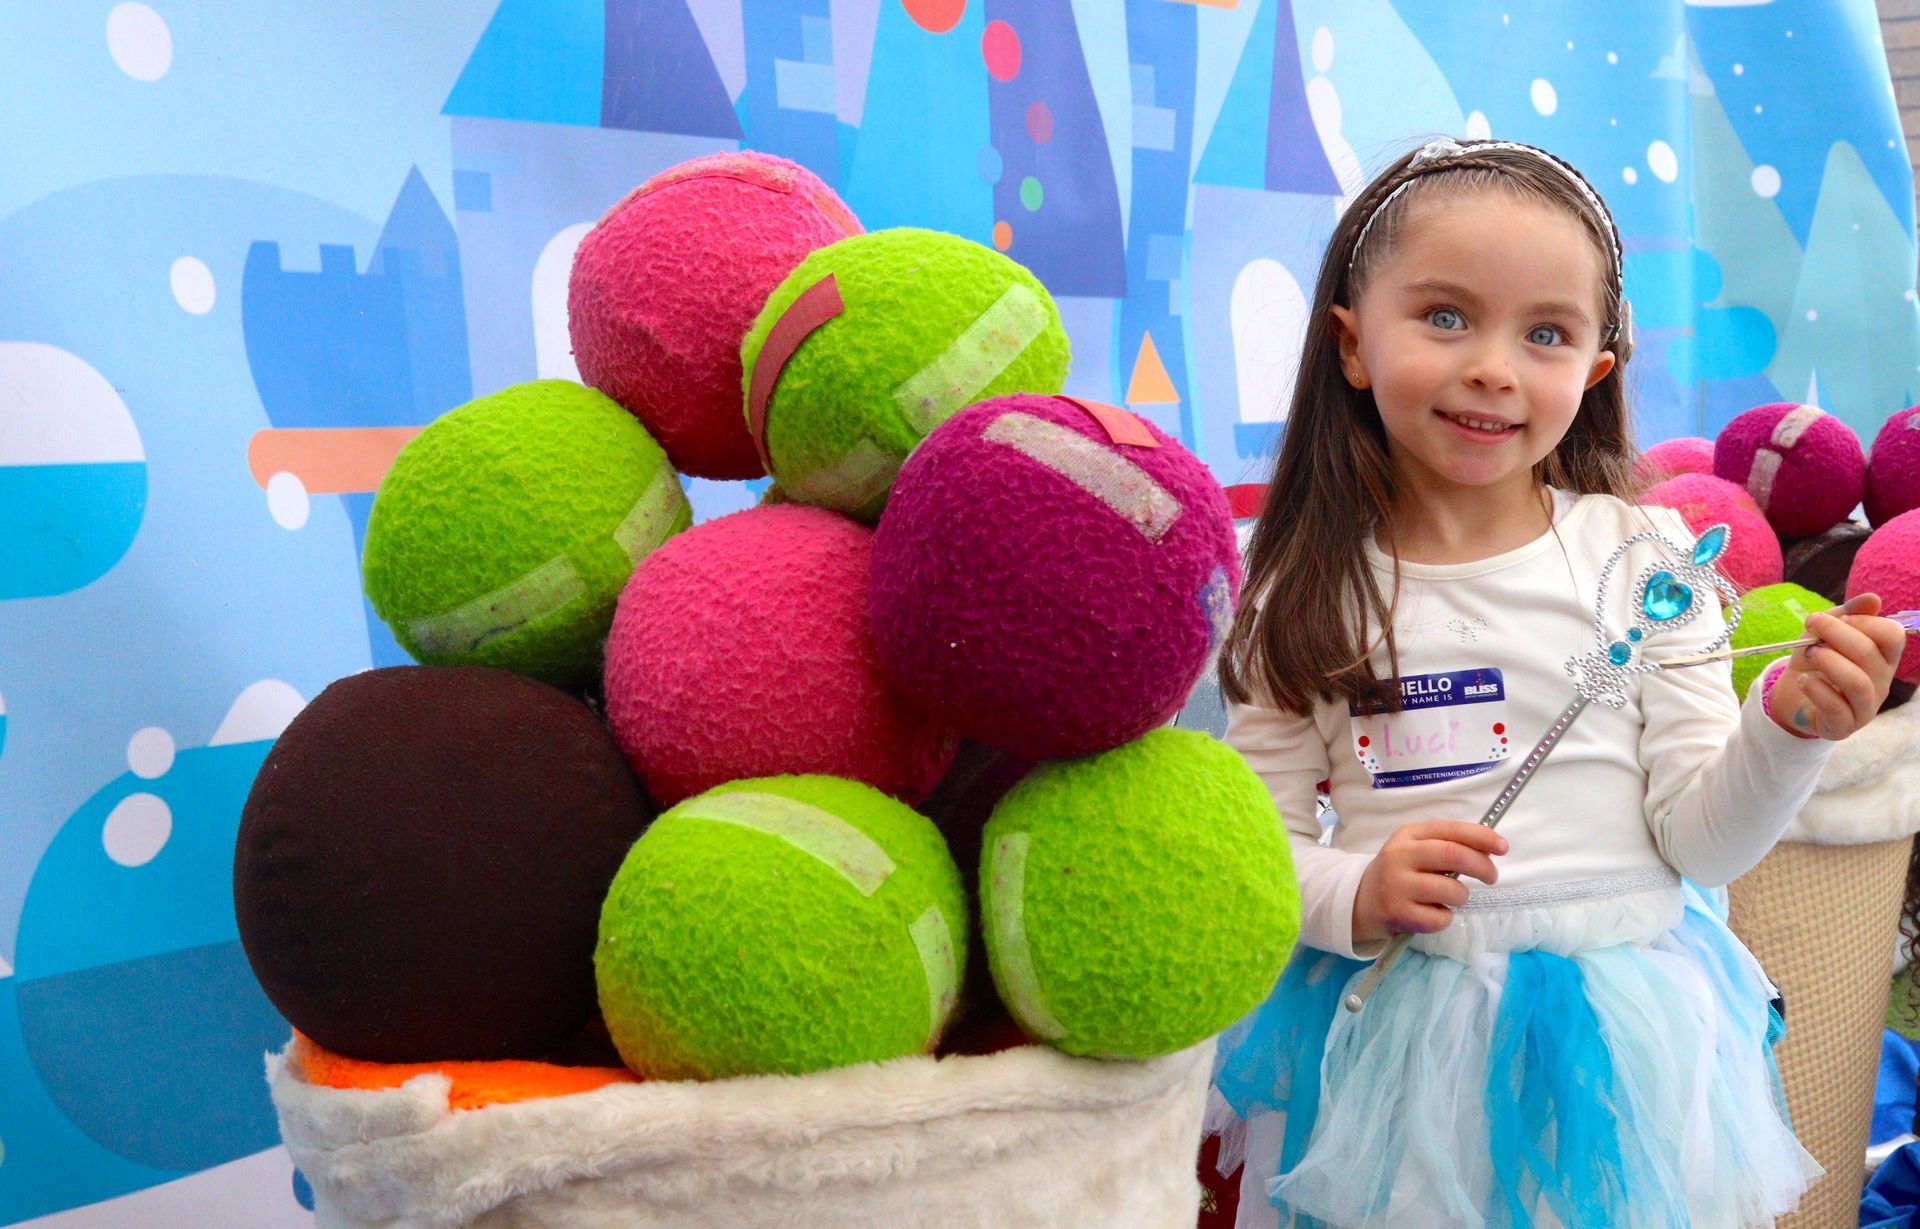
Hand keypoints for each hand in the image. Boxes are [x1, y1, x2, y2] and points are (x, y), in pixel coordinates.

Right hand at [1352, 821, 1507, 945]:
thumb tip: (1489, 849)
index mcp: (1408, 835)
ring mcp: (1397, 886)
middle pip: (1453, 855)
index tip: (1502, 847)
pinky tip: (1432, 913)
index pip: (1450, 830)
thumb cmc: (1401, 872)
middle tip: (1491, 877)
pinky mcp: (1397, 914)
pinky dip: (1445, 918)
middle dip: (1482, 866)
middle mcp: (1400, 856)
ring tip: (1451, 898)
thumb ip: (1448, 845)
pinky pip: (1440, 918)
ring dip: (1462, 896)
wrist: (1360, 900)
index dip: (1481, 837)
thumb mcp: (1416, 849)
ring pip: (1451, 890)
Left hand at [1767, 593, 1904, 740]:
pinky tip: (1803, 680)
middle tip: (1811, 626)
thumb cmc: (1814, 660)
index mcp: (1883, 657)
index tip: (1835, 617)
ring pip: (1857, 683)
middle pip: (1869, 654)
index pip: (1892, 635)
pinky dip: (1816, 690)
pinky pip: (1836, 709)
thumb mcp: (1824, 633)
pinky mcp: (1843, 727)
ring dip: (1828, 661)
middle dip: (1836, 634)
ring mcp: (1865, 707)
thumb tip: (1872, 599)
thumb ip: (1845, 615)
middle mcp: (1881, 682)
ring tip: (1808, 652)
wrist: (1791, 694)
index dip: (1864, 622)